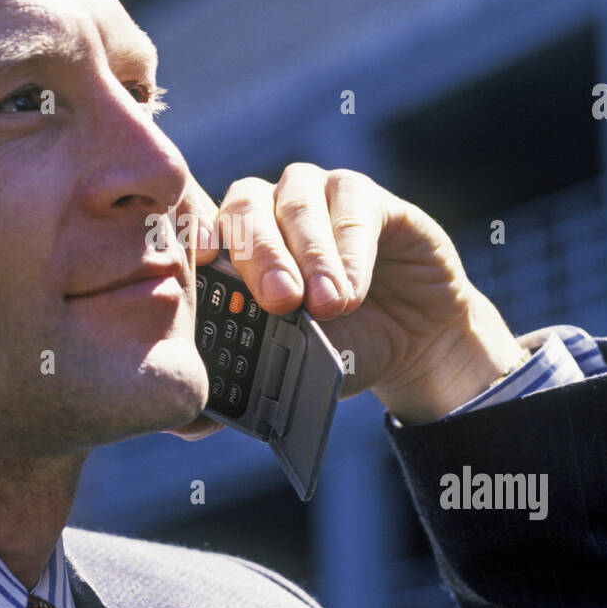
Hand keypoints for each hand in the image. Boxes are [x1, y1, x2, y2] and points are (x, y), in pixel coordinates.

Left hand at [167, 164, 528, 438]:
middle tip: (278, 301)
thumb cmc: (337, 348)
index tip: (201, 261)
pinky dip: (350, 253)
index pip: (202, 223)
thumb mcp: (290, 365)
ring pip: (296, 201)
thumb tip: (198, 413)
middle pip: (245, 206)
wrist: (410, 344)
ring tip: (325, 305)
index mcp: (232, 242)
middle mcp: (267, 206)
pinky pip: (352, 208)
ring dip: (310, 255)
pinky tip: (352, 290)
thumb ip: (244, 376)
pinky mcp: (366, 198)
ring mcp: (316, 194)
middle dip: (259, 254)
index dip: (196, 234)